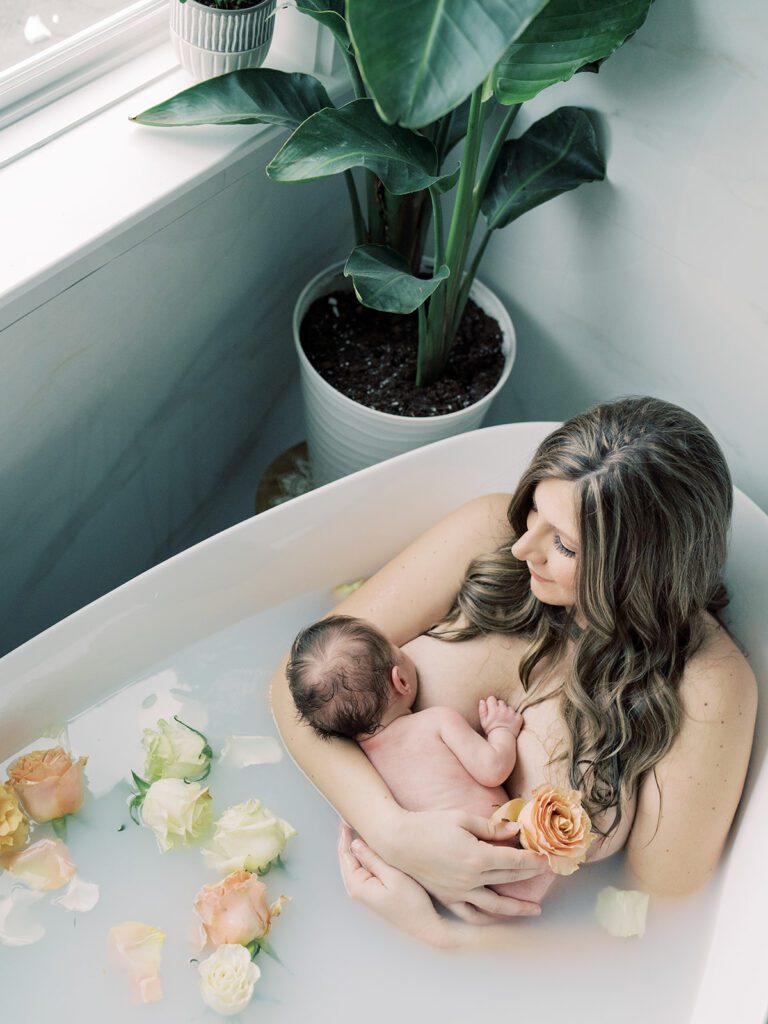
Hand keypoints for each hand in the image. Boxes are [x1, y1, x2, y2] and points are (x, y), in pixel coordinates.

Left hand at [338, 823, 446, 944]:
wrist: (424, 926)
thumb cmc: (411, 903)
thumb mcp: (393, 876)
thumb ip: (373, 859)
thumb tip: (355, 843)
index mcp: (357, 886)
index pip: (345, 855)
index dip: (345, 836)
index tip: (346, 818)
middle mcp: (357, 890)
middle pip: (347, 859)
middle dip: (347, 839)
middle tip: (349, 818)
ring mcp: (365, 892)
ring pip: (355, 863)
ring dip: (356, 846)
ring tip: (357, 827)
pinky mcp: (373, 891)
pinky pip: (364, 869)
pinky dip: (364, 855)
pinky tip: (370, 846)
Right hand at [379, 808, 546, 919]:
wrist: (398, 841)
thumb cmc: (429, 825)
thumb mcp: (462, 819)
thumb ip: (491, 828)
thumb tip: (515, 831)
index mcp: (477, 857)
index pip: (514, 861)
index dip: (533, 860)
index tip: (546, 858)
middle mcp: (471, 879)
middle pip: (509, 879)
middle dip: (530, 876)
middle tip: (546, 873)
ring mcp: (459, 892)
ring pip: (496, 905)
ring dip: (517, 907)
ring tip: (534, 909)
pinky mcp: (448, 898)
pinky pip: (472, 914)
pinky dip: (489, 918)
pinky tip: (500, 918)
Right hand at [479, 696, 521, 737]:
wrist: (502, 740)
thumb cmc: (491, 731)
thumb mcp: (483, 721)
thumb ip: (482, 710)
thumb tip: (482, 700)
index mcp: (493, 709)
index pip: (491, 698)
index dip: (491, 703)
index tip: (491, 709)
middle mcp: (503, 709)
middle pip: (501, 702)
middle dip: (499, 707)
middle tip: (498, 716)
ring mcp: (512, 713)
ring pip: (509, 708)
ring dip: (507, 712)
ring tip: (505, 720)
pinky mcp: (518, 718)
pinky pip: (516, 713)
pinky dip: (514, 717)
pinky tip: (511, 723)